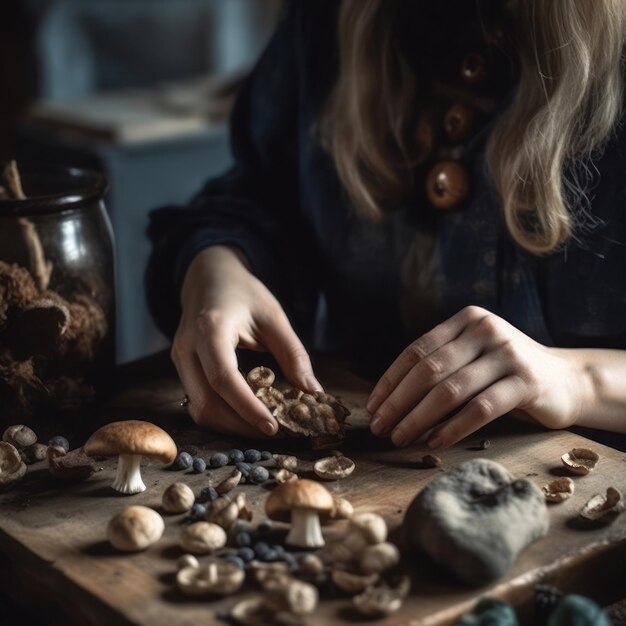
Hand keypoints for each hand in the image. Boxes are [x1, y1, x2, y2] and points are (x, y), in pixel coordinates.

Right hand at [171, 246, 321, 435]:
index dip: (247, 408)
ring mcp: (179, 360)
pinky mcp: (182, 369)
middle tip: (276, 432)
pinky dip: (223, 415)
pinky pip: (198, 402)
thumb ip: (293, 354)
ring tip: (265, 427)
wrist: (210, 278)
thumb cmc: (244, 293)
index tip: (273, 427)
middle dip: (241, 426)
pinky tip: (248, 414)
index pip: (223, 378)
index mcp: (209, 329)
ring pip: (199, 409)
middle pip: (206, 403)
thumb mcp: (274, 317)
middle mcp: (186, 348)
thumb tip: (312, 392)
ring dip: (231, 426)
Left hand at [367, 306, 587, 447]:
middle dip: (398, 402)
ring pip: (450, 390)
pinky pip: (480, 409)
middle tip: (379, 428)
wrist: (565, 380)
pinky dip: (453, 428)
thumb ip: (439, 366)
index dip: (391, 381)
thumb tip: (388, 401)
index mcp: (465, 320)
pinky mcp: (526, 382)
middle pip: (429, 370)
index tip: (372, 407)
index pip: (416, 350)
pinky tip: (434, 442)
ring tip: (400, 438)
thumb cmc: (504, 373)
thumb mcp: (472, 357)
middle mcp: (485, 330)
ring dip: (418, 418)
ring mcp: (508, 354)